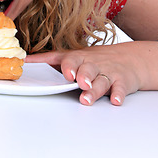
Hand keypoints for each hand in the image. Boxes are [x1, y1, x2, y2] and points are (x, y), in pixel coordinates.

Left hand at [25, 41, 157, 105]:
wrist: (131, 59)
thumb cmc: (97, 60)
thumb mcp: (76, 56)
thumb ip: (51, 60)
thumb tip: (26, 60)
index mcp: (79, 58)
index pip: (70, 59)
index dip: (66, 65)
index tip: (63, 72)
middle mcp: (93, 64)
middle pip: (87, 68)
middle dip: (82, 75)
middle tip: (77, 82)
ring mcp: (108, 72)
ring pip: (101, 81)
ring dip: (94, 89)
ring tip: (87, 98)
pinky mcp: (122, 81)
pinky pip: (121, 88)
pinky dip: (119, 94)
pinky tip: (115, 100)